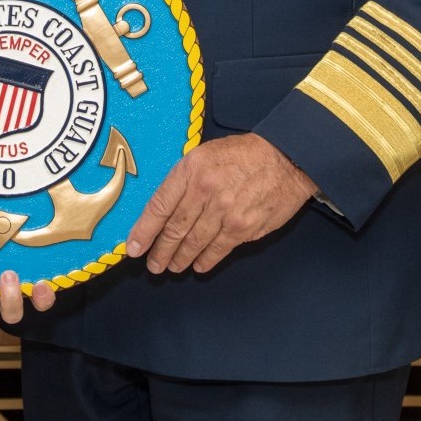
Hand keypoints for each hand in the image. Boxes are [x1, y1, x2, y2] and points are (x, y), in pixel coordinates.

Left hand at [125, 132, 315, 275]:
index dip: (144, 230)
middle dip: (160, 251)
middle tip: (153, 264)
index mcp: (191, 170)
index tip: (134, 247)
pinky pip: (218, 249)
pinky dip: (206, 260)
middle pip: (174, 229)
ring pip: (194, 242)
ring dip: (180, 259)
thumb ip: (184, 180)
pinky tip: (198, 265)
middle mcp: (205, 191)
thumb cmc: (242, 154)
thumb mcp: (205, 154)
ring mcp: (225, 212)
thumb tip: (164, 209)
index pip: (159, 206)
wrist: (286, 158)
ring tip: (172, 267)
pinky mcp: (244, 227)